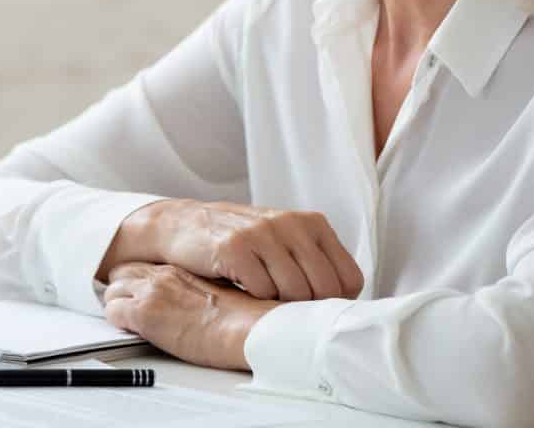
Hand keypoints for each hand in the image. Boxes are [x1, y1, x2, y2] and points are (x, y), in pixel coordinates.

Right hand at [99, 199, 363, 302]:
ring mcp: (263, 233)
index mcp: (311, 223)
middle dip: (309, 309)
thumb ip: (313, 262)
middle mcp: (291, 223)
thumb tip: (344, 304)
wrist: (183, 224)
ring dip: (280, 306)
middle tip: (286, 311)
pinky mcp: (235, 247)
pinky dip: (254, 299)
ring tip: (263, 297)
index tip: (315, 310)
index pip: (349, 278)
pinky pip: (261, 290)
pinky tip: (242, 288)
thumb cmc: (241, 241)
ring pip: (295, 292)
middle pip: (324, 289)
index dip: (336, 303)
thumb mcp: (284, 240)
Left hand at [102, 261, 278, 369]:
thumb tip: (200, 305)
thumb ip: (200, 292)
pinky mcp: (144, 315)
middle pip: (121, 273)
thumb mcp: (220, 293)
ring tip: (124, 320)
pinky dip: (116, 322)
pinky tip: (128, 330)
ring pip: (111, 291)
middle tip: (124, 304)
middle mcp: (162, 277)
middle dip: (120, 289)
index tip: (137, 291)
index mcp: (179, 270)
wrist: (248, 327)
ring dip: (117, 306)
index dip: (135, 279)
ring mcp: (151, 293)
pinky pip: (112, 313)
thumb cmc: (244, 316)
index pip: (142, 266)